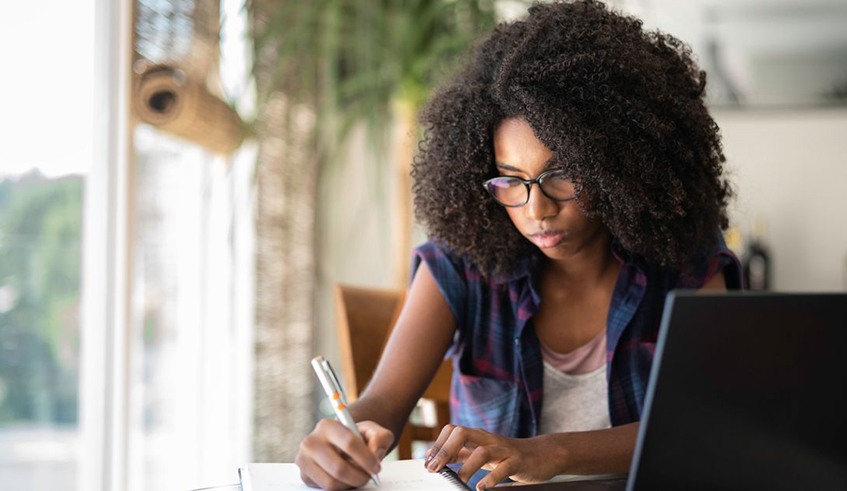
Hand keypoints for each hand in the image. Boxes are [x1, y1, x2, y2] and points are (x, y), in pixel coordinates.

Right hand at [296, 419, 393, 489]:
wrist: (338, 443)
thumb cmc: (355, 437)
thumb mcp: (371, 431)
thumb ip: (380, 437)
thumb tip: (375, 454)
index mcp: (327, 426)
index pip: (349, 443)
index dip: (366, 459)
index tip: (376, 467)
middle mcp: (311, 441)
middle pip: (339, 467)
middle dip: (359, 476)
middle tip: (369, 476)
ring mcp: (304, 459)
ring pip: (331, 482)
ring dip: (350, 483)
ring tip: (358, 476)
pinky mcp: (304, 475)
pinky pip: (325, 488)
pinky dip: (340, 487)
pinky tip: (345, 478)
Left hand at [425, 424, 561, 489]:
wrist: (543, 454)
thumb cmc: (508, 454)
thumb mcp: (482, 451)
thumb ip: (460, 452)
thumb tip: (433, 455)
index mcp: (478, 436)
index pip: (452, 430)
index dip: (438, 445)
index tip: (428, 463)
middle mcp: (489, 439)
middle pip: (463, 433)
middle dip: (446, 450)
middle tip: (435, 469)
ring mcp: (504, 449)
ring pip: (483, 451)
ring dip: (467, 467)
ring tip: (459, 481)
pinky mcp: (519, 461)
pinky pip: (505, 467)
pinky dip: (492, 477)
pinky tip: (482, 487)